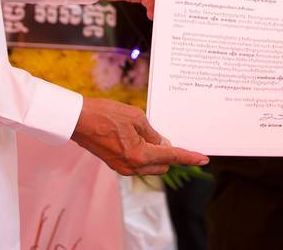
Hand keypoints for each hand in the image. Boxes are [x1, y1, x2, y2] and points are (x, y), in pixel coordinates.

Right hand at [72, 98, 206, 175]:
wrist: (78, 120)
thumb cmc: (106, 114)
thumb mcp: (136, 117)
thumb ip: (153, 134)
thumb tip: (163, 145)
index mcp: (139, 154)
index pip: (172, 157)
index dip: (189, 158)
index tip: (204, 159)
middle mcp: (132, 166)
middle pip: (163, 166)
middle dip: (169, 154)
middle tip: (163, 135)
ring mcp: (122, 168)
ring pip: (151, 167)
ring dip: (156, 155)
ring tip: (147, 134)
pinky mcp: (115, 165)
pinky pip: (138, 164)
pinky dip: (144, 155)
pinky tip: (139, 139)